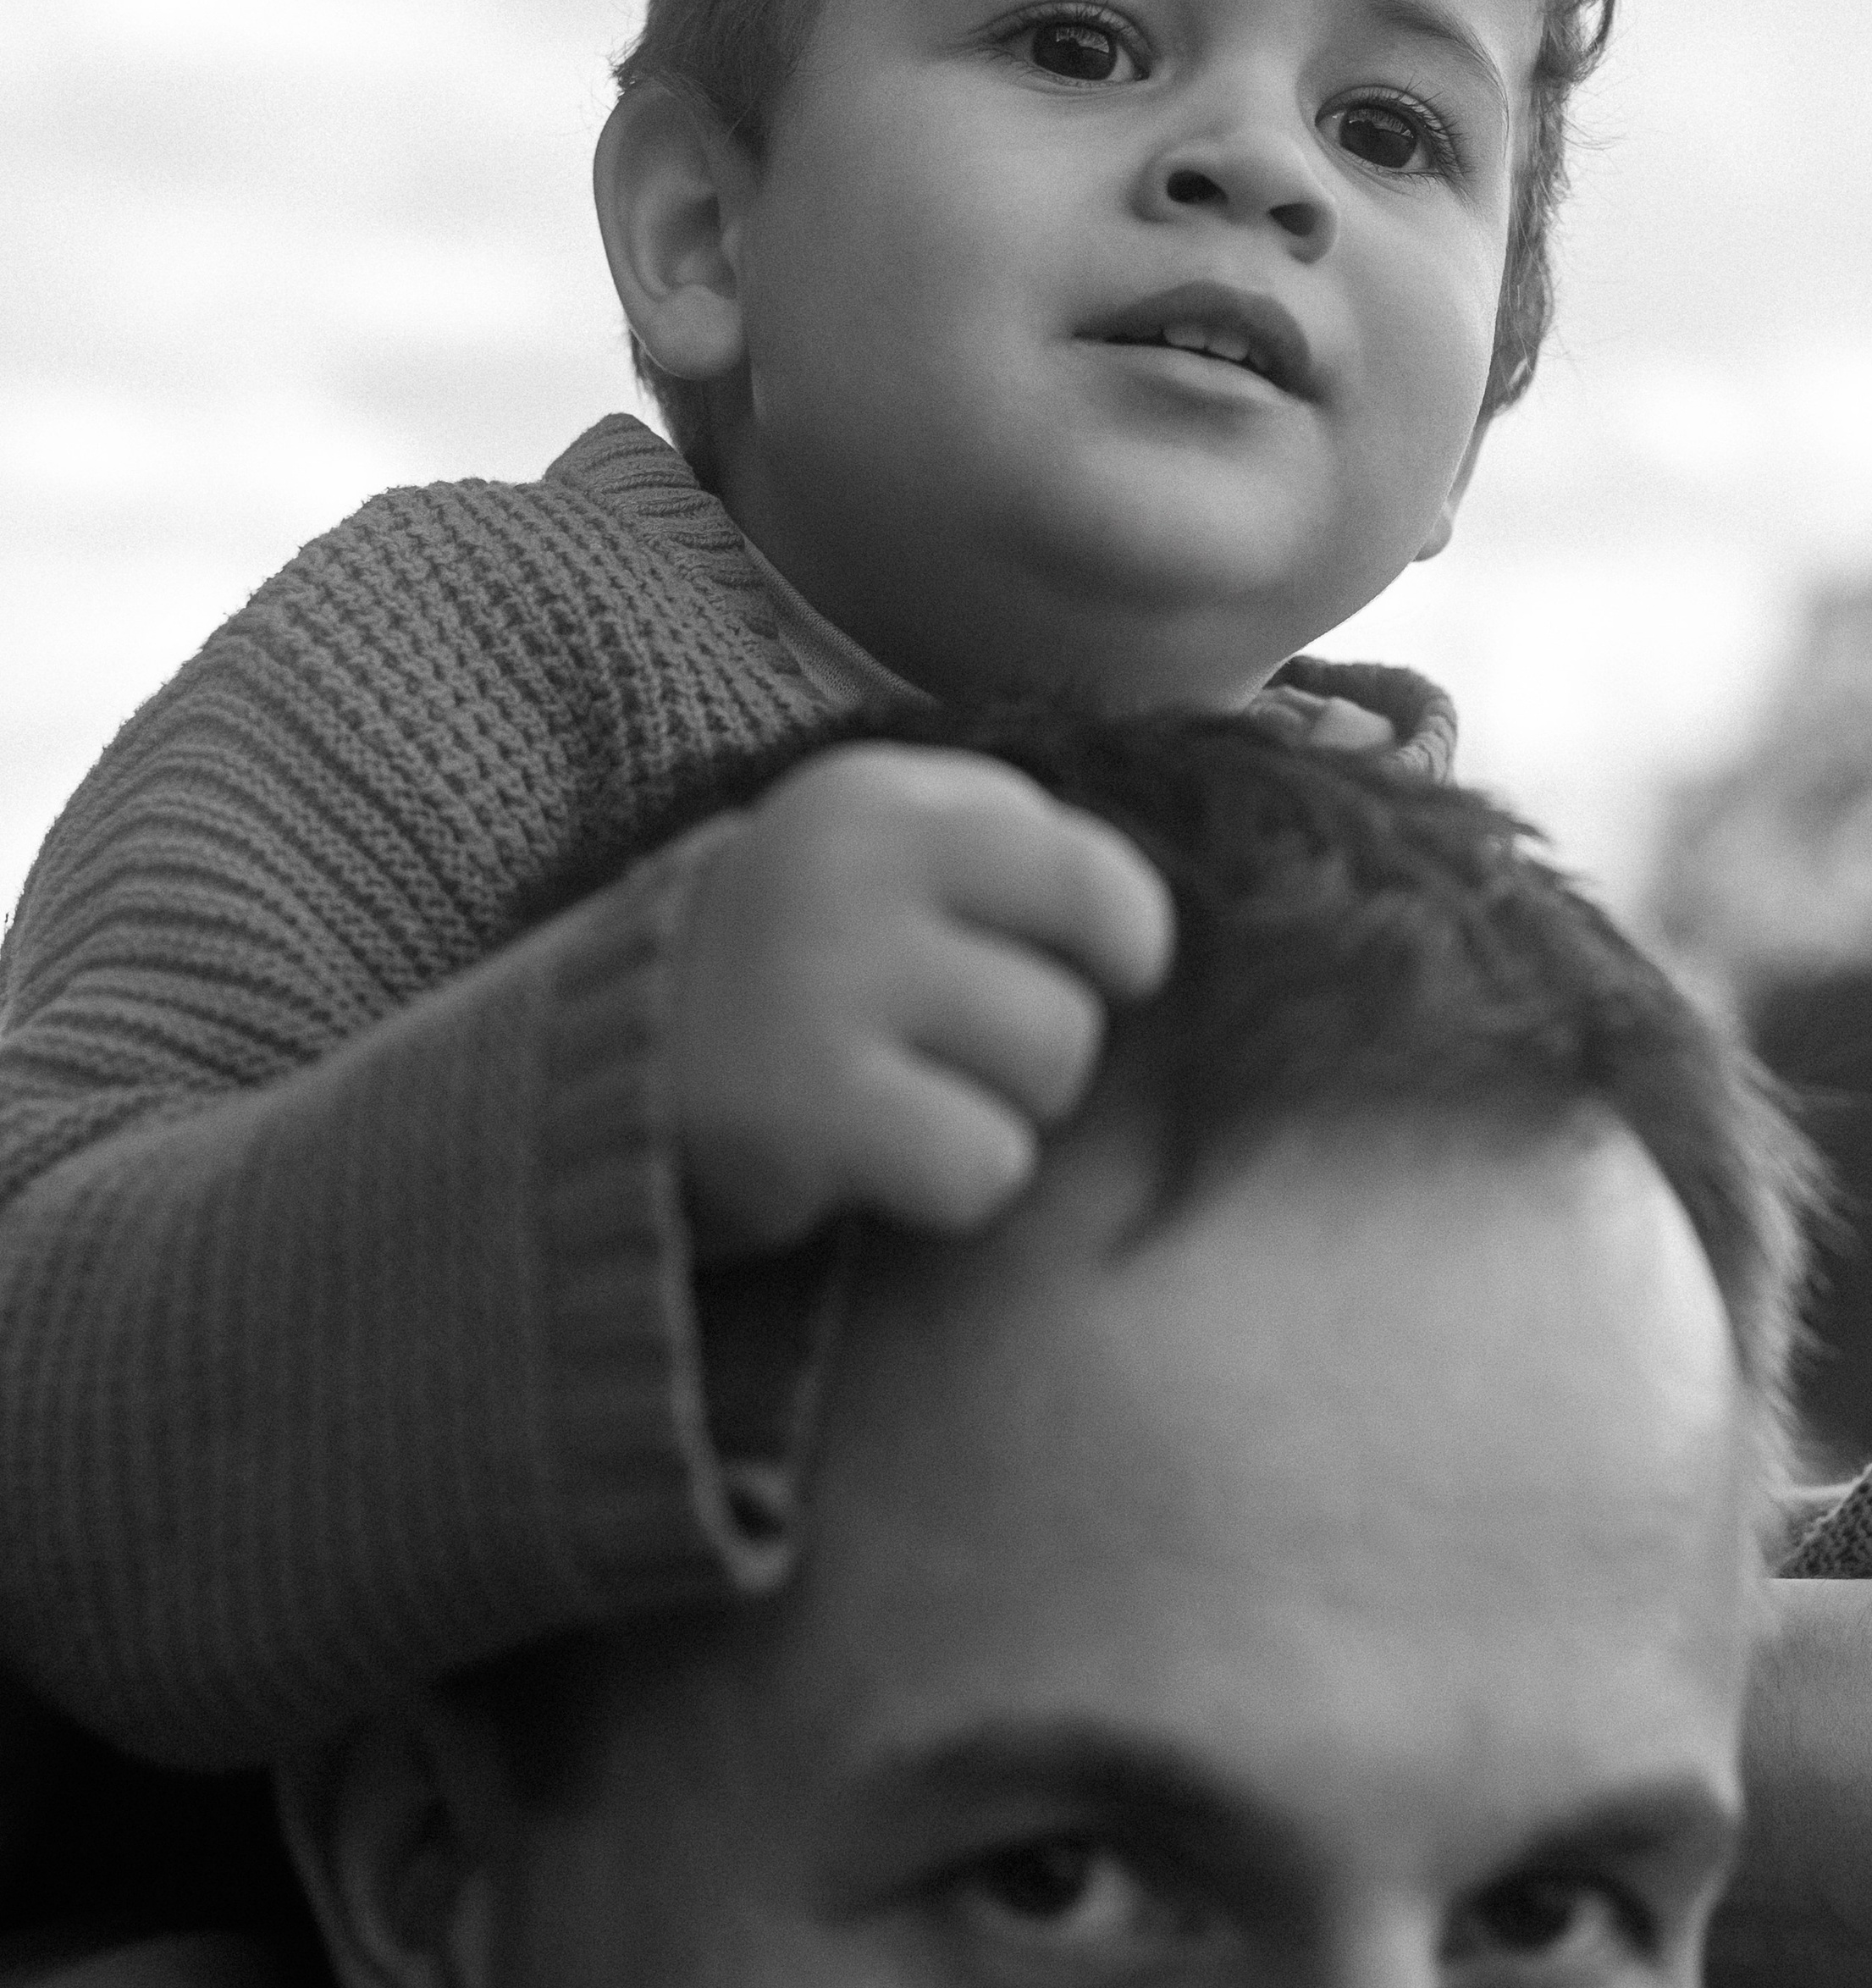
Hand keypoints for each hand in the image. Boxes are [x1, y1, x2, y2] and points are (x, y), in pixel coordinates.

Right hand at [666, 746, 1174, 1252]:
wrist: (589, 1076)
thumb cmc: (784, 975)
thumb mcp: (876, 869)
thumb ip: (1006, 863)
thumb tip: (1166, 933)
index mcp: (881, 800)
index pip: (1093, 873)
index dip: (1117, 946)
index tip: (1071, 975)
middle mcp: (853, 869)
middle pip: (1079, 997)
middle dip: (1038, 1054)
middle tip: (946, 1062)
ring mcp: (824, 981)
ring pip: (1045, 1076)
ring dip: (997, 1117)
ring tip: (902, 1102)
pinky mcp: (803, 1105)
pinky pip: (983, 1167)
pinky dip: (949, 1187)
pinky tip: (870, 1163)